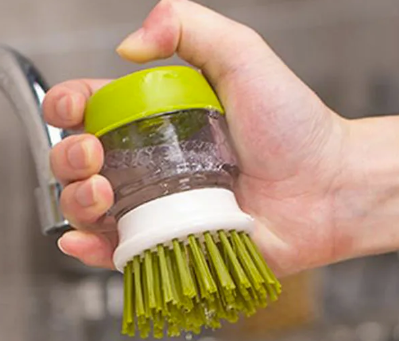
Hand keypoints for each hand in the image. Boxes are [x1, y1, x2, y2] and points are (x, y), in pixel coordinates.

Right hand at [42, 0, 347, 274]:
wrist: (329, 189)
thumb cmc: (296, 128)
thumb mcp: (243, 55)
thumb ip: (189, 27)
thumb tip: (128, 44)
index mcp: (160, 120)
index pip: (94, 111)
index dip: (69, 107)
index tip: (74, 107)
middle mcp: (154, 166)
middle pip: (81, 163)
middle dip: (68, 157)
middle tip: (95, 154)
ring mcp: (162, 210)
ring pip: (92, 210)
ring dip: (76, 201)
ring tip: (101, 190)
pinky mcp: (174, 248)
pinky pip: (122, 254)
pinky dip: (92, 251)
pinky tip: (79, 240)